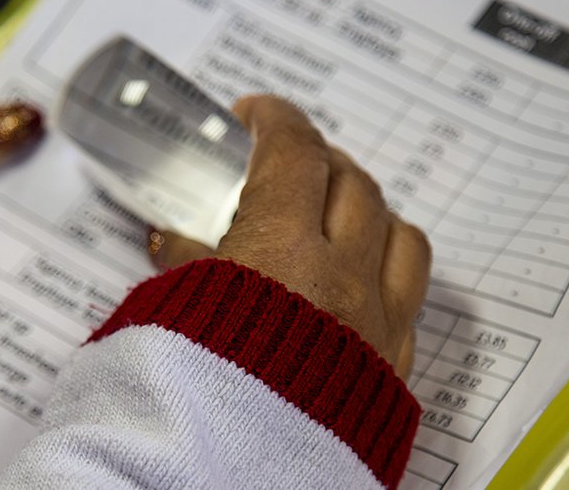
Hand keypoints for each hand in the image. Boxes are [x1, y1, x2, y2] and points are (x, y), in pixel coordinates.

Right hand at [151, 95, 430, 378]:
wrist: (212, 485)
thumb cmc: (180, 399)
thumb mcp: (160, 315)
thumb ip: (176, 267)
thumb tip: (173, 243)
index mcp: (278, 252)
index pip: (293, 153)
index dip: (275, 120)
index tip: (257, 115)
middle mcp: (340, 281)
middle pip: (353, 184)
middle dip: (319, 160)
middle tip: (288, 163)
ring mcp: (375, 329)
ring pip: (402, 237)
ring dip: (369, 211)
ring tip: (337, 216)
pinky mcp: (388, 375)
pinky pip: (408, 301)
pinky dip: (383, 272)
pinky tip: (353, 284)